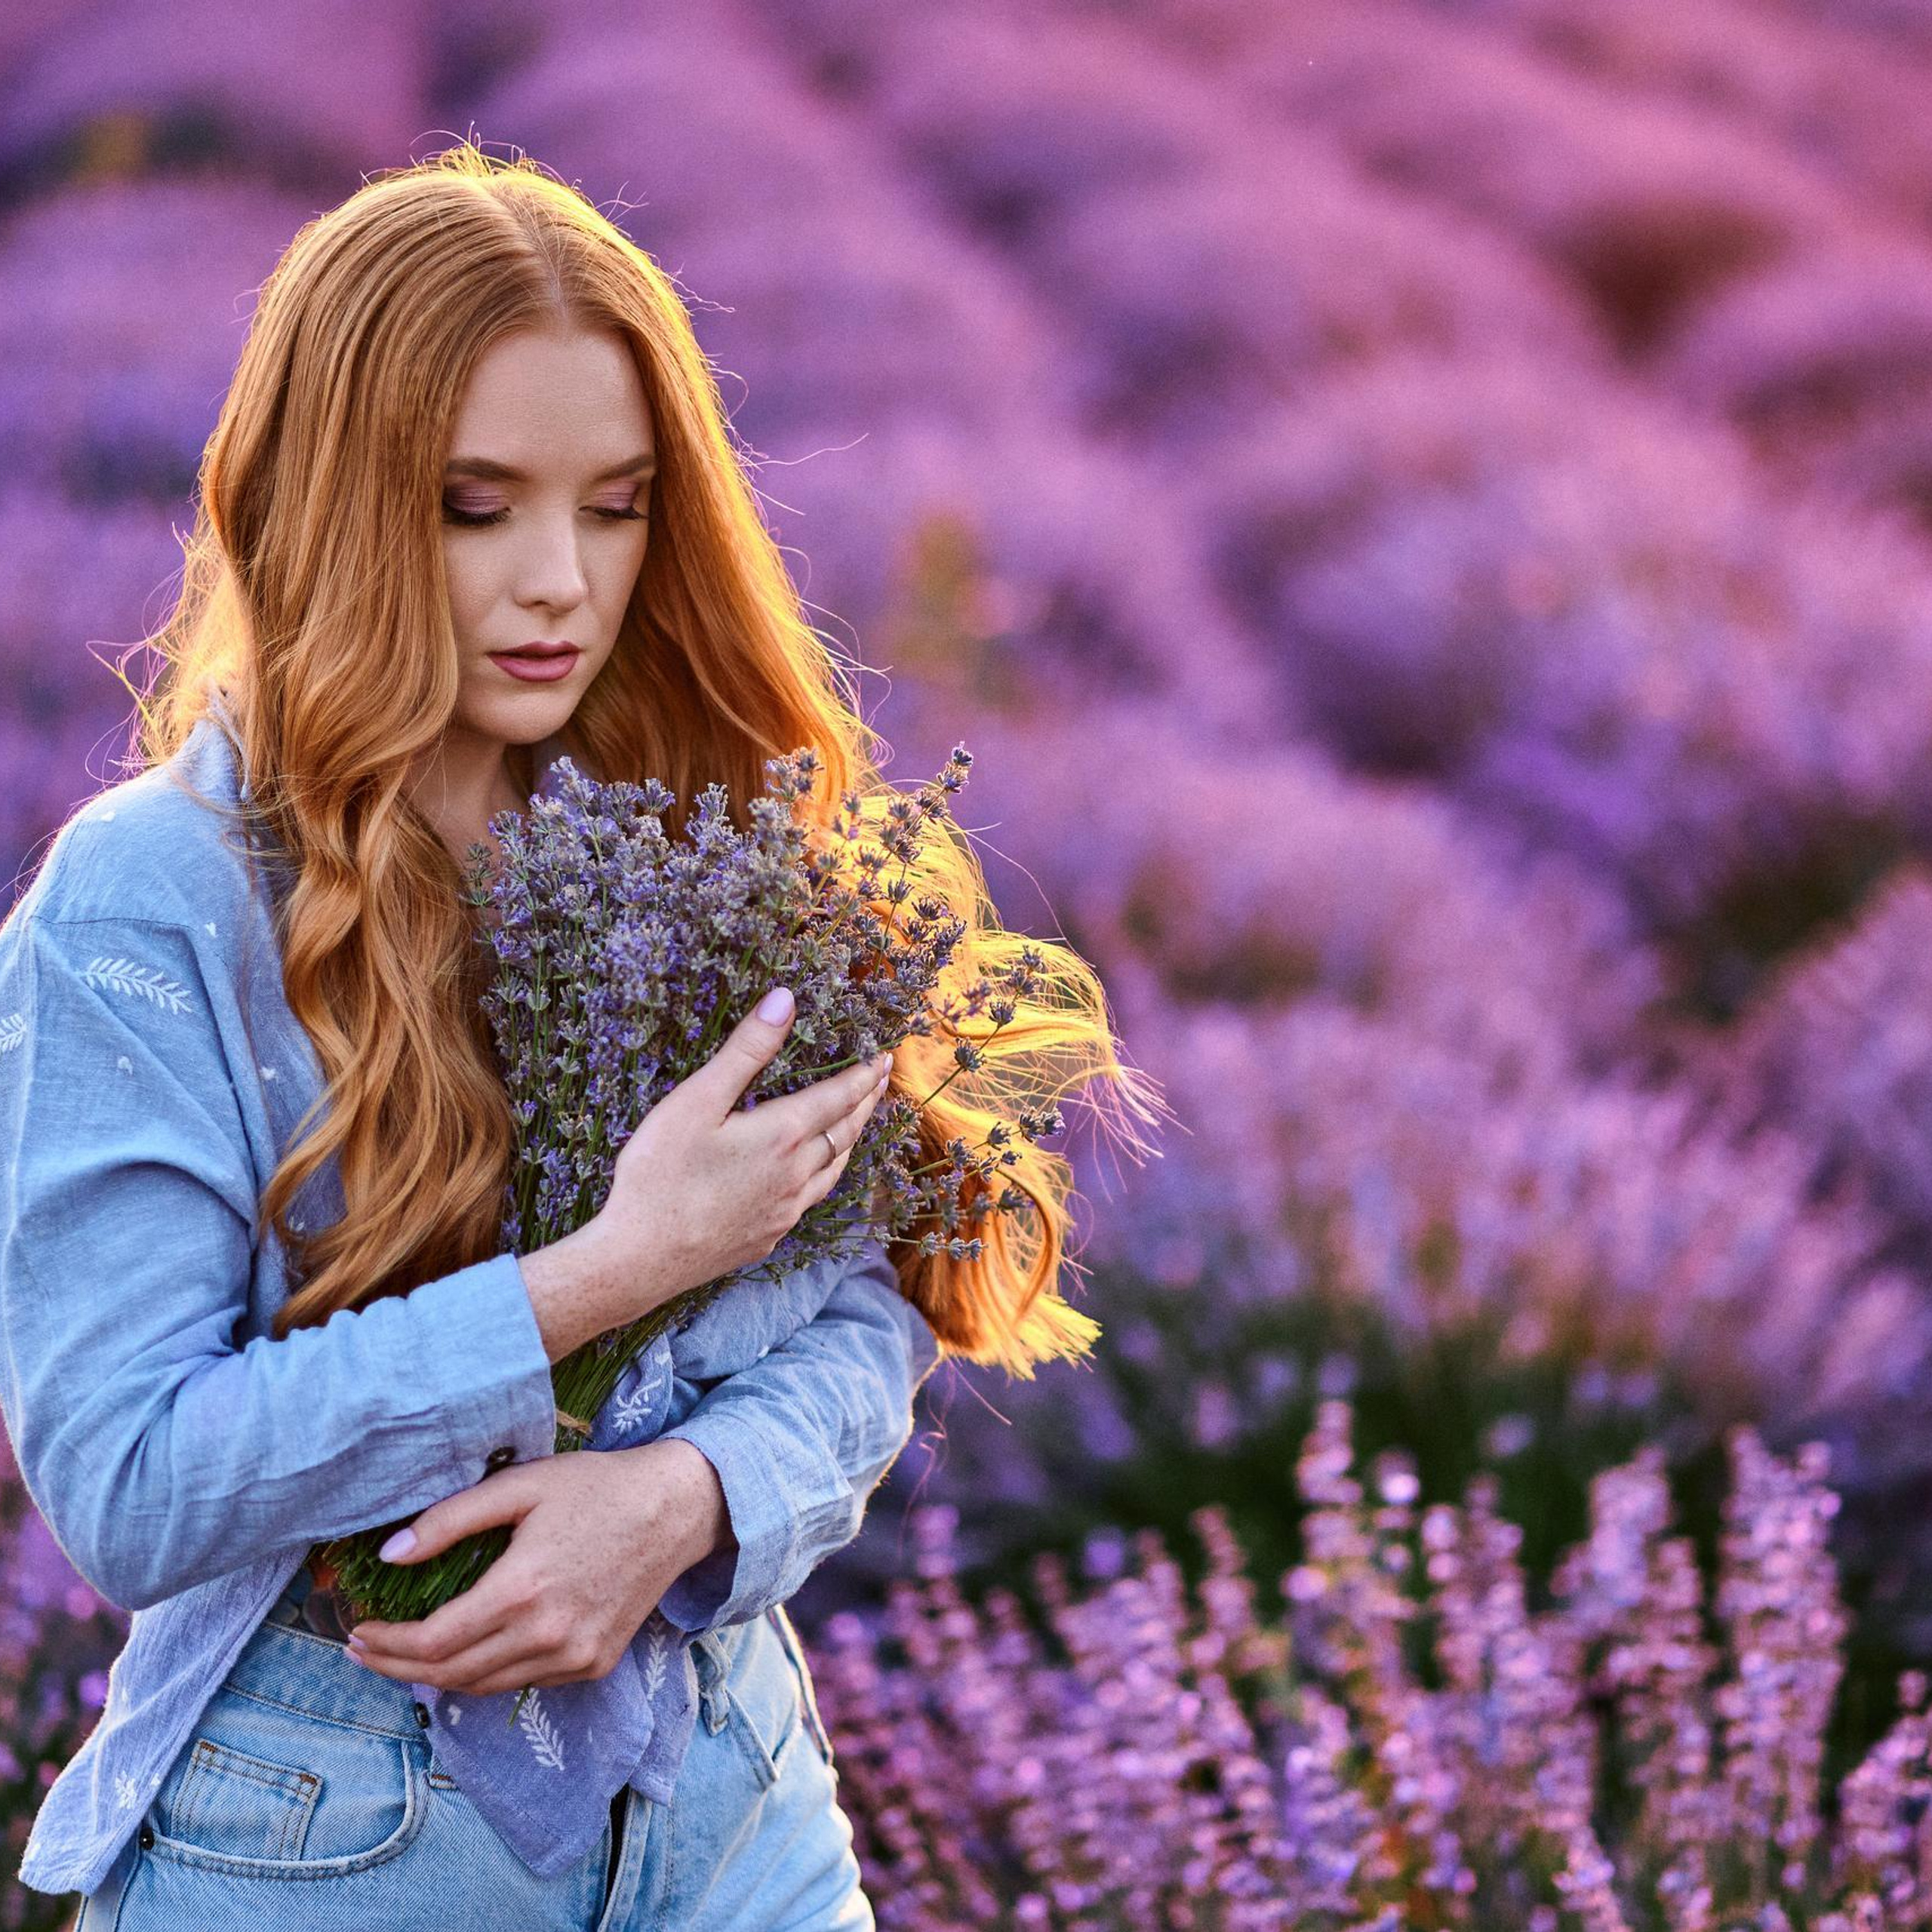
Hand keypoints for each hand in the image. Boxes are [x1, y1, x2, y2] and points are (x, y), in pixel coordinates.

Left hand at [342, 1440, 730, 1695]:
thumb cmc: (595, 1487)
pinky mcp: (593, 1664)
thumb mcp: (519, 1485)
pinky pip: (522, 1681)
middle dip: (397, 1668)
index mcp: (522, 1590)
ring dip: (436, 1678)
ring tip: (404, 1657)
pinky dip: (485, 1674)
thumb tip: (388, 1555)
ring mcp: (574, 1657)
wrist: (675, 1509)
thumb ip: (449, 1520)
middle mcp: (547, 1635)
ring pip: (483, 1687)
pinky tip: (467, 1652)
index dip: (386, 1646)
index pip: (433, 1642)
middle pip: (449, 1675)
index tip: (357, 1633)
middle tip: (364, 1651)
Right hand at [592, 986, 894, 1314]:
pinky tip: (813, 1177)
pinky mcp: (767, 1237)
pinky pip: (811, 1200)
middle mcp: (796, 1175)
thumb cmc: (660, 1174)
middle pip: (845, 1133)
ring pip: (834, 1170)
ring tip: (857, 1123)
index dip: (864, 1075)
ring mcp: (785, 1212)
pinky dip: (825, 1176)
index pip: (840, 1097)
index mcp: (784, 1136)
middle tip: (880, 1081)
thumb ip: (745, 1050)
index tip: (883, 1058)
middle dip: (866, 1103)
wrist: (640, 1259)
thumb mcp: (697, 1100)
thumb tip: (785, 1000)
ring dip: (850, 1141)